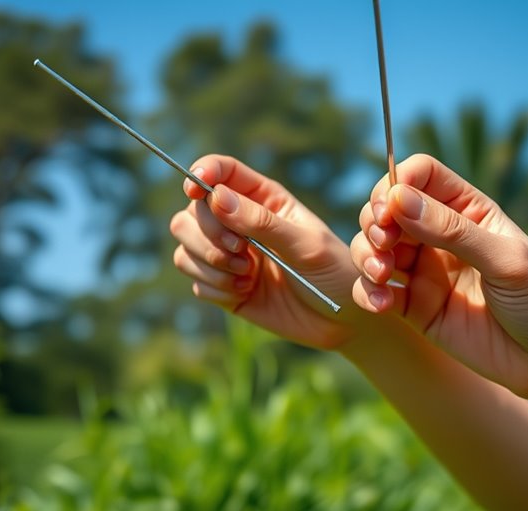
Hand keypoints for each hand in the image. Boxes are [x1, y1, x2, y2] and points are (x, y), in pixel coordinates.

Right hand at [170, 154, 375, 349]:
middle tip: (241, 251)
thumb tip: (216, 198)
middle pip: (192, 212)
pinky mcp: (223, 287)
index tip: (195, 188)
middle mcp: (240, 223)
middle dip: (209, 232)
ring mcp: (229, 256)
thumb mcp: (306, 244)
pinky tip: (245, 293)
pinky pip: (195, 281)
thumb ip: (262, 222)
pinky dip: (215, 288)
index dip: (202, 174)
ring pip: (185, 246)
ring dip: (210, 262)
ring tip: (247, 276)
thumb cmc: (334, 273)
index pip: (221, 172)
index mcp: (263, 199)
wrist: (342, 320)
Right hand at [350, 154, 527, 399]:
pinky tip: (381, 304)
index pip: (419, 175)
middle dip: (374, 223)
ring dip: (366, 257)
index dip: (396, 184)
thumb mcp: (505, 260)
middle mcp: (441, 236)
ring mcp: (426, 271)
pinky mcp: (416, 308)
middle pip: (386, 210)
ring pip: (373, 249)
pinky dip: (367, 293)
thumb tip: (399, 200)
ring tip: (382, 275)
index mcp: (467, 210)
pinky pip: (377, 292)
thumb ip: (452, 231)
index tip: (389, 210)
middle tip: (384, 246)